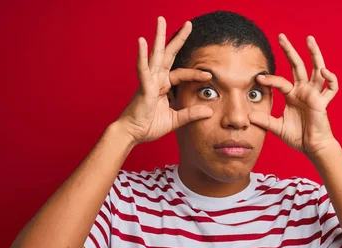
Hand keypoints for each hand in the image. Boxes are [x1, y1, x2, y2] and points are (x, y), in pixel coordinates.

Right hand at [115, 17, 213, 143]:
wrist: (132, 134)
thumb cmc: (148, 126)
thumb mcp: (175, 120)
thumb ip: (191, 114)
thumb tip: (209, 111)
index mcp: (164, 86)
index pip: (182, 74)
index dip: (196, 73)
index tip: (209, 74)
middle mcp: (156, 79)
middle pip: (169, 55)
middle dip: (178, 39)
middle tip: (188, 24)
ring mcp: (149, 81)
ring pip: (155, 55)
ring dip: (158, 37)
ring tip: (161, 20)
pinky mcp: (143, 87)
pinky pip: (142, 69)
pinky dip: (141, 55)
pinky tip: (141, 41)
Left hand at [249, 34, 338, 155]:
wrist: (312, 147)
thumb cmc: (298, 136)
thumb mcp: (277, 127)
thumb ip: (265, 121)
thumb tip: (248, 116)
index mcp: (292, 95)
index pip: (280, 81)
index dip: (269, 79)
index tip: (258, 78)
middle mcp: (303, 91)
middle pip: (298, 65)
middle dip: (290, 51)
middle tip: (281, 36)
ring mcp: (314, 94)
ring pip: (317, 69)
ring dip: (314, 53)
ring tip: (309, 39)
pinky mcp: (323, 102)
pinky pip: (331, 87)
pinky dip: (330, 78)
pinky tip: (324, 72)